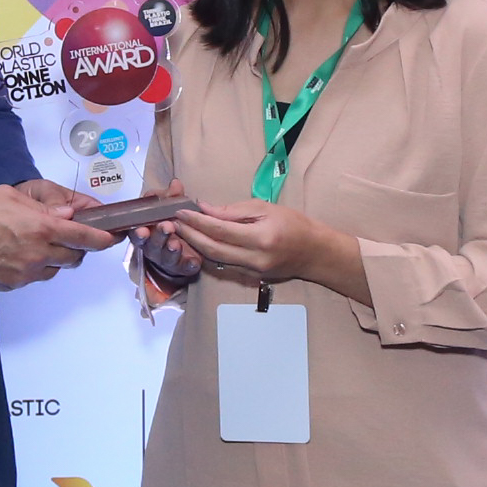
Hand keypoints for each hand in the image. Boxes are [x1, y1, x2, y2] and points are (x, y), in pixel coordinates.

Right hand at [0, 183, 112, 289]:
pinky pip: (33, 278)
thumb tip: (65, 216)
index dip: (103, 239)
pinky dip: (34, 268)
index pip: (86, 237)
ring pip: (54, 269)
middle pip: (74, 257)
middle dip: (76, 247)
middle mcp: (39, 254)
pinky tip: (17, 255)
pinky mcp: (12, 285)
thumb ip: (43, 207)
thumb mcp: (11, 197)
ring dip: (54, 258)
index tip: (112, 238)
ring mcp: (26, 273)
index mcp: (42, 228)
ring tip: (36, 244)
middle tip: (67, 236)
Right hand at [124, 177, 204, 292]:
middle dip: (158, 237)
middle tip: (166, 227)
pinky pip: (184, 268)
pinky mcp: (182, 267)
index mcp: (145, 232)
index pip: (136, 233)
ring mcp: (167, 259)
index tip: (143, 229)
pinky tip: (193, 261)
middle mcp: (153, 247)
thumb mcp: (166, 208)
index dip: (138, 232)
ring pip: (166, 257)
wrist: (178, 249)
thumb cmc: (167, 224)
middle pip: (151, 245)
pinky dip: (188, 265)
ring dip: (171, 250)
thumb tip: (175, 183)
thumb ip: (169, 196)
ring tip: (177, 243)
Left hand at [168, 198, 369, 308]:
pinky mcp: (249, 278)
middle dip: (189, 235)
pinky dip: (207, 253)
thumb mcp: (266, 208)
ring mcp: (251, 272)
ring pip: (214, 260)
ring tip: (179, 231)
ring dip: (194, 246)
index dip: (198, 221)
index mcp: (260, 238)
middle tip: (172, 222)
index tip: (181, 210)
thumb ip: (234, 211)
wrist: (314, 253)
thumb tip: (205, 208)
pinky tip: (196, 243)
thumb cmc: (293, 224)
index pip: (220, 230)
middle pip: (212, 249)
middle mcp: (254, 259)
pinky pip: (222, 265)